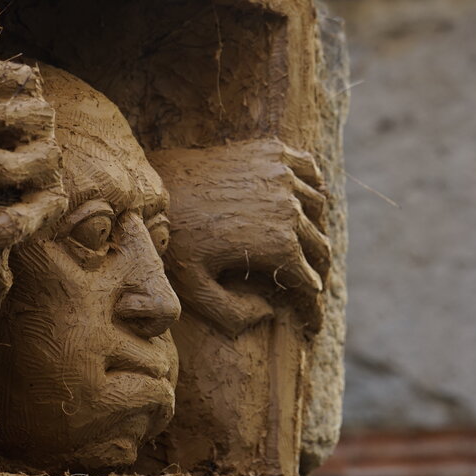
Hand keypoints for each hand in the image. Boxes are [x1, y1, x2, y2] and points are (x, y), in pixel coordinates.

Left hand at [149, 139, 330, 335]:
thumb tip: (268, 312)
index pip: (311, 283)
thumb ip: (232, 314)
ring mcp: (283, 176)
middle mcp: (290, 209)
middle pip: (320, 247)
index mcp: (279, 246)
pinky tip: (304, 200)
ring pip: (318, 208)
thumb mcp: (195, 289)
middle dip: (318, 272)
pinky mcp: (272, 152)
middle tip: (310, 287)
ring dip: (315, 229)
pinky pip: (309, 168)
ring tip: (305, 246)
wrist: (156, 185)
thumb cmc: (172, 240)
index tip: (312, 323)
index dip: (312, 309)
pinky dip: (314, 185)